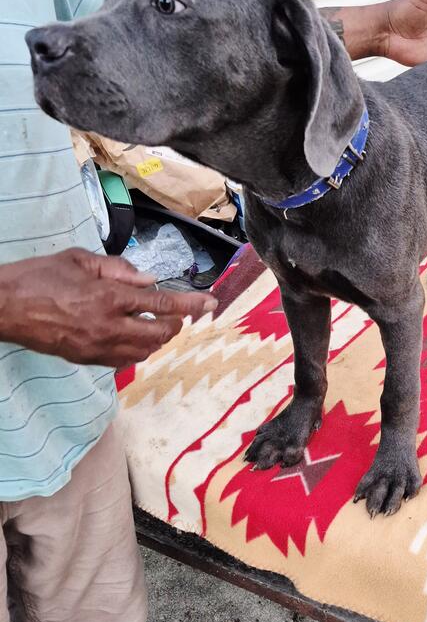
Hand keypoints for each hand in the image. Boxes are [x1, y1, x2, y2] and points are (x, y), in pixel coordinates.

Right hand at [0, 248, 216, 366]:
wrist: (4, 306)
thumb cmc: (40, 277)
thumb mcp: (82, 260)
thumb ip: (120, 268)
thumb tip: (148, 279)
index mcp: (110, 297)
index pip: (162, 305)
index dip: (191, 305)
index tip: (210, 304)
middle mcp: (108, 326)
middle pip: (160, 334)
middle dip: (175, 324)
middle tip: (178, 313)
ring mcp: (97, 347)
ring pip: (144, 351)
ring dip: (158, 339)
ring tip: (158, 324)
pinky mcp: (85, 359)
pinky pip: (123, 361)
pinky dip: (137, 350)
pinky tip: (133, 337)